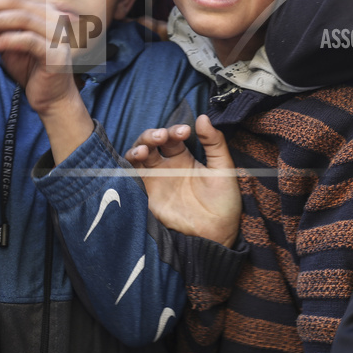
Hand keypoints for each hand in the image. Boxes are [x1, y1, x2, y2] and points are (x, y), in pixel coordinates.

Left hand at [0, 0, 93, 161]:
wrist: (52, 98)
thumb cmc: (30, 70)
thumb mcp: (7, 45)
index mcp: (42, 12)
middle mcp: (53, 18)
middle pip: (15, 3)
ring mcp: (57, 35)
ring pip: (22, 19)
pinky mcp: (56, 53)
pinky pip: (29, 41)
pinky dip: (8, 40)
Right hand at [125, 116, 241, 247]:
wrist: (216, 235)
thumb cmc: (223, 203)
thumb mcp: (223, 169)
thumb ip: (214, 143)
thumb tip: (204, 117)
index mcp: (184, 157)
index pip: (173, 136)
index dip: (175, 129)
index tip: (185, 131)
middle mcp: (166, 166)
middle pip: (151, 142)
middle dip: (154, 135)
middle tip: (163, 137)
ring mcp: (154, 180)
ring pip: (138, 155)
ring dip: (139, 147)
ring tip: (145, 149)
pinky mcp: (146, 195)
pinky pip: (131, 176)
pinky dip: (129, 164)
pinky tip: (136, 158)